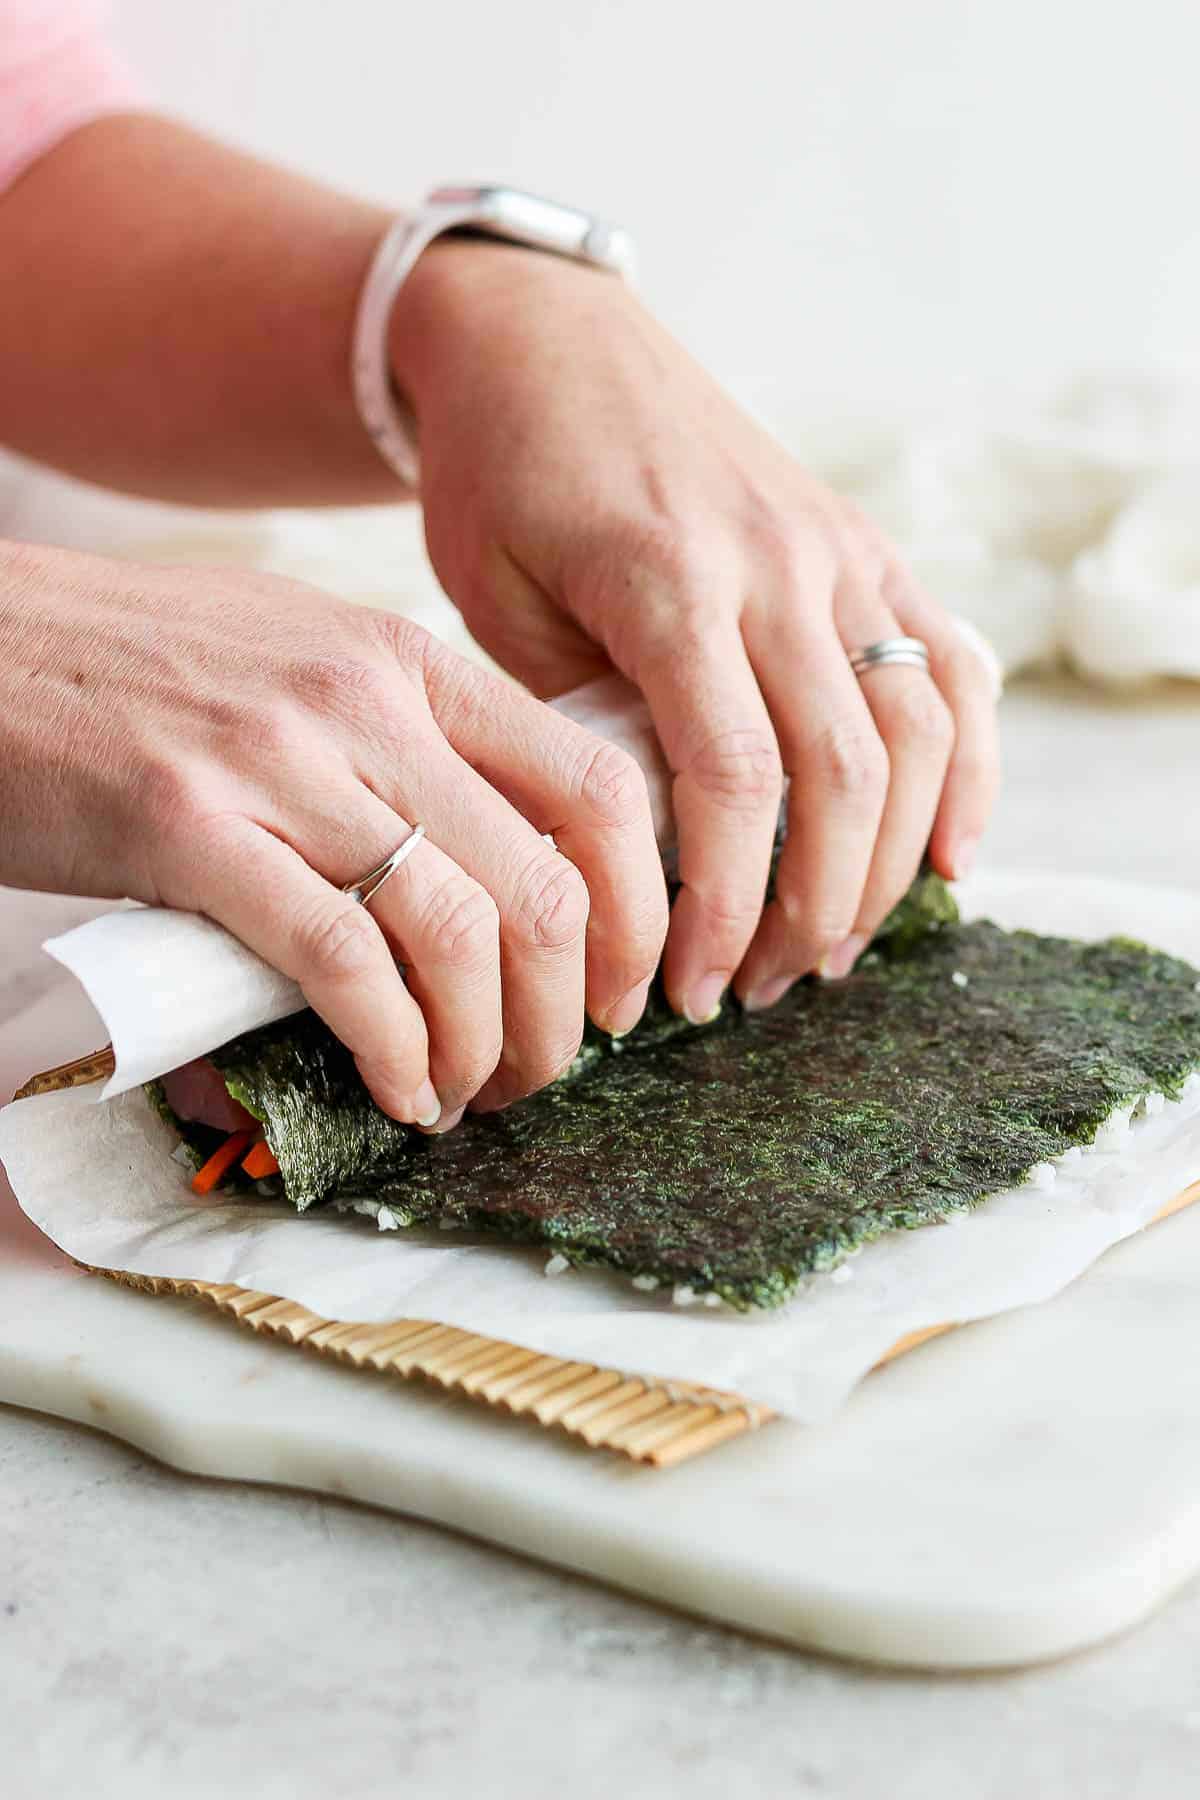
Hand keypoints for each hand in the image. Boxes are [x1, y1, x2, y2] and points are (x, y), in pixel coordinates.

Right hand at [0, 542, 667, 1119]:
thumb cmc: (134, 664)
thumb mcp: (299, 658)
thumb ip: (398, 739)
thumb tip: (480, 863)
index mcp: (407, 660)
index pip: (592, 787)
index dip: (637, 910)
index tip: (623, 987)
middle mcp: (364, 702)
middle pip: (542, 881)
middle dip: (568, 1010)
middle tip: (544, 1070)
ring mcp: (279, 763)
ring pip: (456, 931)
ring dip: (484, 1046)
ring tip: (465, 1094)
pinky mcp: (189, 830)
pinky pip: (340, 961)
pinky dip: (392, 1047)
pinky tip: (397, 1088)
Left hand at [394, 243, 999, 1018]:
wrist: (545, 335)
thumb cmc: (499, 476)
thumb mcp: (495, 606)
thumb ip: (581, 722)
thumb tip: (640, 860)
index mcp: (668, 580)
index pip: (732, 779)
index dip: (721, 904)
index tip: (684, 987)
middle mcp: (777, 563)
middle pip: (845, 773)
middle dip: (811, 908)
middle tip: (754, 987)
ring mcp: (837, 549)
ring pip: (919, 730)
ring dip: (889, 861)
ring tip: (829, 946)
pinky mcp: (865, 544)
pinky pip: (952, 663)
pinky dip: (970, 766)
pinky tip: (949, 852)